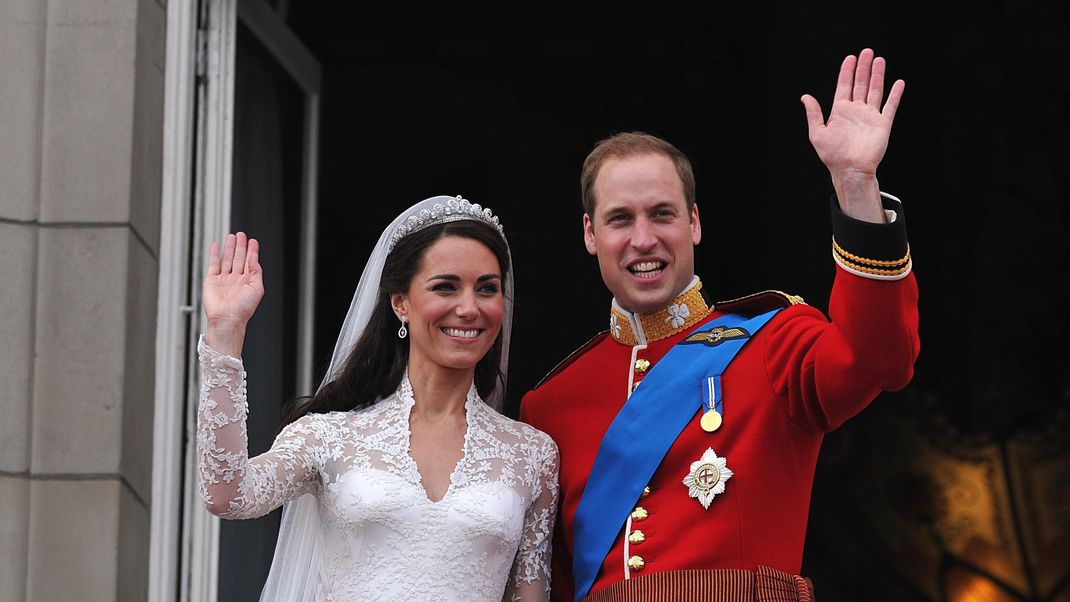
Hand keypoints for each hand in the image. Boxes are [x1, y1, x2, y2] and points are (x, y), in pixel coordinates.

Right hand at [202, 232, 262, 354]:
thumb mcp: (257, 289)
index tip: (253, 241)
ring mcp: (223, 279)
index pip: (250, 262)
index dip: (251, 251)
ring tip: (232, 236)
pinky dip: (214, 254)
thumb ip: (256, 273)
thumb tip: (255, 259)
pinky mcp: (211, 280)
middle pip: (238, 258)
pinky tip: (216, 246)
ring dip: (229, 248)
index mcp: (248, 282)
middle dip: (240, 246)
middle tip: (241, 235)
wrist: (227, 319)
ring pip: (227, 259)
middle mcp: (236, 279)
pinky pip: (213, 264)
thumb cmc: (243, 309)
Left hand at [801, 49, 903, 221]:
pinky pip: (890, 106)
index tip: (850, 57)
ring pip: (875, 90)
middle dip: (863, 68)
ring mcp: (870, 116)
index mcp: (840, 111)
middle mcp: (856, 111)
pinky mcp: (882, 124)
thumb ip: (813, 113)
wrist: (850, 169)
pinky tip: (898, 82)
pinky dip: (895, 94)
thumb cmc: (832, 155)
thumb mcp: (817, 132)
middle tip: (867, 52)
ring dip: (877, 75)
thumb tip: (805, 97)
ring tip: (879, 60)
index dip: (847, 71)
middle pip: (860, 84)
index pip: (844, 86)